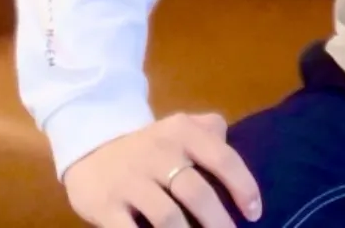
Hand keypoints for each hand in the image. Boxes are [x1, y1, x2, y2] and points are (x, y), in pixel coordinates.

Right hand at [62, 112, 262, 227]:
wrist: (89, 145)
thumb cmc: (148, 145)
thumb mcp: (179, 126)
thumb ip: (209, 130)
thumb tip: (231, 141)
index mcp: (182, 133)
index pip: (223, 159)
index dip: (244, 188)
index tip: (254, 214)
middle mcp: (158, 153)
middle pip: (198, 193)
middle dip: (219, 224)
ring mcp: (130, 180)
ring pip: (168, 217)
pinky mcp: (107, 205)